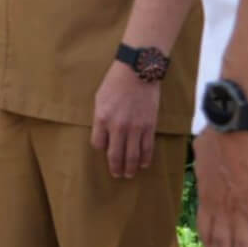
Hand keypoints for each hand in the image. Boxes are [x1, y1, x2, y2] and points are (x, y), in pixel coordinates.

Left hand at [90, 61, 160, 177]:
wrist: (138, 71)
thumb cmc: (115, 81)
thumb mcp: (100, 98)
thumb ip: (100, 117)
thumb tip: (103, 133)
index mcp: (102, 118)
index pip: (98, 144)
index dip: (101, 148)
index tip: (105, 149)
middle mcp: (117, 126)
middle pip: (115, 155)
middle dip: (116, 168)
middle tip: (117, 175)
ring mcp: (134, 128)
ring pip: (132, 156)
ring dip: (130, 168)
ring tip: (129, 174)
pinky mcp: (149, 126)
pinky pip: (147, 148)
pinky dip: (145, 158)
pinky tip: (143, 164)